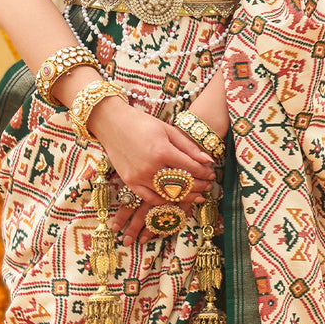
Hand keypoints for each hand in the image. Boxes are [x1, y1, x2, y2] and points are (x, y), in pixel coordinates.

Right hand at [88, 98, 216, 243]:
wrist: (112, 124)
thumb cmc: (142, 123)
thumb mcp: (167, 129)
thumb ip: (188, 146)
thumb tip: (208, 160)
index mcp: (162, 150)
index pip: (190, 168)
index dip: (204, 173)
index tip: (211, 174)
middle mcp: (151, 167)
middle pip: (182, 184)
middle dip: (198, 186)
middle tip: (208, 186)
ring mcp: (140, 177)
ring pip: (169, 194)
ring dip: (186, 196)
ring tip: (197, 195)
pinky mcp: (130, 182)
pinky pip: (151, 198)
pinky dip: (165, 200)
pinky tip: (175, 198)